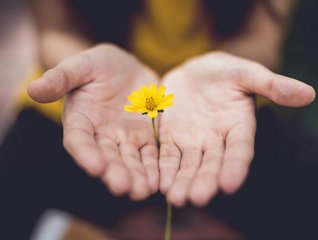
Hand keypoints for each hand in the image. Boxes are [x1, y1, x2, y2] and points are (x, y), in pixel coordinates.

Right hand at [28, 44, 159, 199]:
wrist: (126, 68)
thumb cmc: (98, 65)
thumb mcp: (81, 65)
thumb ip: (61, 77)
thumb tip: (33, 88)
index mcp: (81, 120)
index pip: (79, 140)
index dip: (86, 154)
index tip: (95, 167)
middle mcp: (101, 135)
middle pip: (107, 157)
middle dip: (115, 172)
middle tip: (123, 187)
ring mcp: (125, 138)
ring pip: (130, 160)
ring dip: (136, 176)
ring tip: (143, 191)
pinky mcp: (145, 137)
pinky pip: (150, 154)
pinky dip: (154, 167)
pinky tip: (159, 181)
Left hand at [159, 52, 314, 206]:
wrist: (194, 72)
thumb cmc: (224, 72)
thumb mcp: (247, 73)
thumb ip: (272, 84)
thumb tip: (309, 94)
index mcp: (239, 126)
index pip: (240, 149)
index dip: (236, 165)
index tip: (230, 184)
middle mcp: (217, 140)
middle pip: (212, 164)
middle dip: (205, 181)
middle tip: (197, 198)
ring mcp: (193, 141)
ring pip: (189, 165)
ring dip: (182, 181)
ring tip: (176, 198)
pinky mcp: (172, 139)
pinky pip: (167, 156)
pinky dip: (164, 169)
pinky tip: (159, 183)